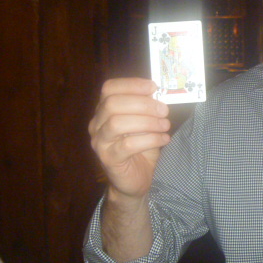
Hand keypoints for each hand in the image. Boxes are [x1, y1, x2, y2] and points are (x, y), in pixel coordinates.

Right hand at [89, 78, 170, 201]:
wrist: (136, 178)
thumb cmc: (142, 146)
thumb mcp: (146, 122)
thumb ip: (148, 107)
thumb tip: (160, 92)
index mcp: (105, 110)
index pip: (109, 88)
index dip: (131, 84)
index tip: (153, 87)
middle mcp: (97, 124)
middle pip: (112, 104)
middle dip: (143, 104)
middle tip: (164, 110)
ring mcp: (100, 142)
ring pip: (117, 124)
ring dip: (147, 122)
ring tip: (165, 126)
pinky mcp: (108, 159)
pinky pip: (128, 145)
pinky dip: (150, 140)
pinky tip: (164, 139)